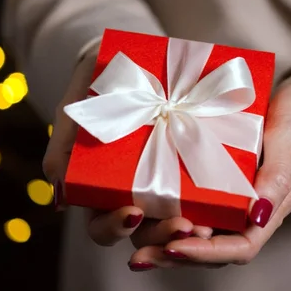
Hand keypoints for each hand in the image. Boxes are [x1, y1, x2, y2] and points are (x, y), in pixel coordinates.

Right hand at [42, 45, 211, 248]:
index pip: (104, 225)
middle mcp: (136, 191)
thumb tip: (60, 197)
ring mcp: (166, 179)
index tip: (133, 212)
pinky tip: (230, 201)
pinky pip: (206, 192)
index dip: (115, 226)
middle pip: (145, 233)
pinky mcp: (194, 163)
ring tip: (207, 225)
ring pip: (176, 221)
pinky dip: (215, 201)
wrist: (132, 55)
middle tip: (184, 227)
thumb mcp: (74, 110)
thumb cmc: (96, 84)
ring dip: (192, 228)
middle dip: (163, 235)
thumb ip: (62, 149)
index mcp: (103, 188)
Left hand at [128, 70, 290, 269]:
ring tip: (133, 237)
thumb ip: (277, 176)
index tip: (174, 247)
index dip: (206, 253)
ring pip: (196, 231)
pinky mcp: (214, 178)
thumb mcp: (290, 140)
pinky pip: (190, 202)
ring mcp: (229, 197)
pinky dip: (166, 211)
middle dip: (174, 254)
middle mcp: (246, 211)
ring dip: (164, 238)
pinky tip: (140, 207)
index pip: (239, 247)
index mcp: (270, 209)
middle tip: (139, 255)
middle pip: (210, 248)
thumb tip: (258, 216)